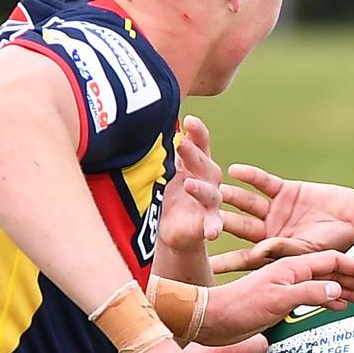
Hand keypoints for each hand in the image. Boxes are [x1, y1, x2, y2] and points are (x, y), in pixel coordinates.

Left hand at [161, 116, 223, 251]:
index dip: (197, 131)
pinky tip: (212, 232)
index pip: (200, 142)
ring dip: (201, 188)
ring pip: (210, 192)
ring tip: (189, 185)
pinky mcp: (208, 221)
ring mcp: (210, 200)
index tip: (189, 120)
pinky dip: (214, 226)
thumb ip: (157, 150)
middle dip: (192, 153)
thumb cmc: (167, 191)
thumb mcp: (161, 170)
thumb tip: (139, 122)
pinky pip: (214, 223)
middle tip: (180, 143)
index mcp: (196, 162)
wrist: (170, 227)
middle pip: (204, 162)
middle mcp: (207, 178)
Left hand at [197, 250, 353, 345]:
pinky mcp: (282, 297)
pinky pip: (314, 294)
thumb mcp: (278, 299)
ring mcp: (288, 282)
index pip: (334, 261)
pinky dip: (331, 299)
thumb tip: (339, 291)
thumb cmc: (240, 306)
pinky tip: (341, 306)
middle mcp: (293, 270)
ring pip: (326, 282)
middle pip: (334, 271)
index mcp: (293, 265)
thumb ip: (309, 293)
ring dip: (347, 290)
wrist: (213, 319)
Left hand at [212, 164, 353, 272]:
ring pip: (246, 203)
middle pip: (237, 226)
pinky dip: (251, 177)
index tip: (203, 264)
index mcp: (272, 251)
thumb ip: (283, 249)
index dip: (224, 260)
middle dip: (216, 220)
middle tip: (195, 216)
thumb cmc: (338, 244)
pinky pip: (264, 183)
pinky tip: (234, 171)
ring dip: (229, 196)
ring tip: (209, 189)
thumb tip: (256, 253)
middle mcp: (269, 230)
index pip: (242, 257)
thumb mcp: (309, 251)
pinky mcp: (286, 190)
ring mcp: (276, 209)